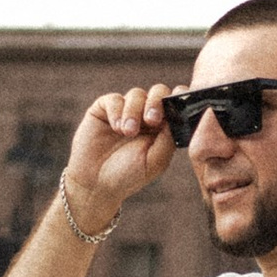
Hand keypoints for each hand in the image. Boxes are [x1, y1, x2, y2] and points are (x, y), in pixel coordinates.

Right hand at [64, 84, 179, 230]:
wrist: (95, 184)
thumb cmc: (128, 176)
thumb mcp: (155, 160)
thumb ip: (168, 138)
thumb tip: (178, 114)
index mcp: (163, 127)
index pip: (175, 104)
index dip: (180, 97)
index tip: (181, 100)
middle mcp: (145, 115)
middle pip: (158, 92)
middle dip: (157, 102)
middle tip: (151, 120)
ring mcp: (125, 110)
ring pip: (137, 94)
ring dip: (134, 112)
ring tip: (128, 132)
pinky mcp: (104, 109)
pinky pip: (115, 99)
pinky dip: (117, 112)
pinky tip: (117, 128)